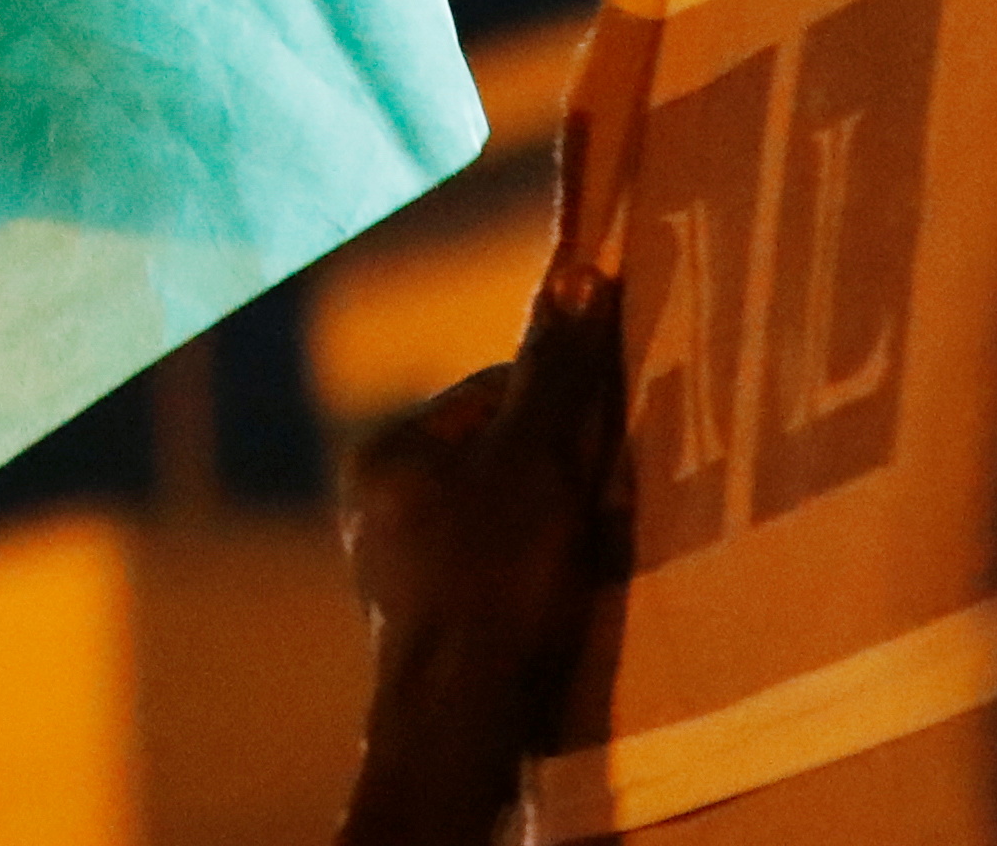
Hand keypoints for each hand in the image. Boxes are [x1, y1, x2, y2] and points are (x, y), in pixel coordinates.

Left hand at [331, 265, 617, 845]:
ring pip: (506, 520)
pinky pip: (502, 577)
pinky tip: (575, 598)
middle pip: (501, 458)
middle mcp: (380, 506)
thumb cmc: (494, 583)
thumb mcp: (536, 465)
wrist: (460, 728)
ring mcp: (404, 570)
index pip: (493, 392)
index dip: (563, 402)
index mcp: (388, 454)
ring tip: (601, 550)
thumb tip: (579, 270)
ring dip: (562, 528)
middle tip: (616, 496)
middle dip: (564, 470)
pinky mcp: (437, 627)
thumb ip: (555, 373)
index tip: (615, 428)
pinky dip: (545, 578)